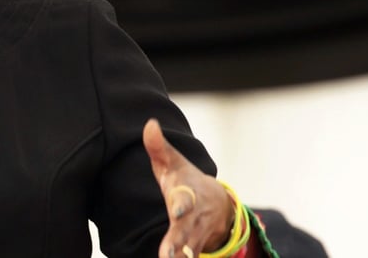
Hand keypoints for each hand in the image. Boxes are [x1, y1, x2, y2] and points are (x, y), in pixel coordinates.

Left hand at [143, 118, 234, 257]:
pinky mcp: (196, 248)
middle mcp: (194, 217)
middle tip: (167, 256)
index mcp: (187, 194)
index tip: (177, 211)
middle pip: (186, 231)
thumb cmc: (185, 180)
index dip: (181, 205)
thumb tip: (149, 124)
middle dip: (178, 243)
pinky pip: (192, 257)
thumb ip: (158, 147)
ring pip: (190, 250)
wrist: (218, 203)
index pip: (185, 199)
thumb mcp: (172, 163)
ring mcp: (197, 235)